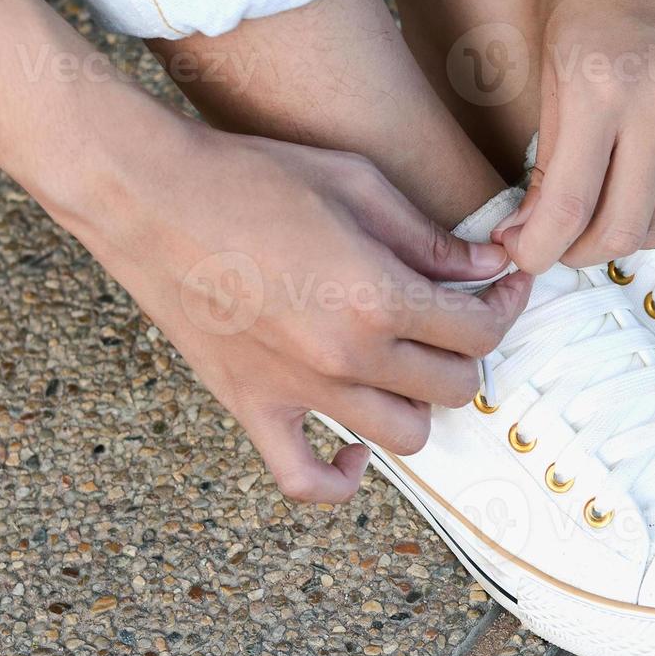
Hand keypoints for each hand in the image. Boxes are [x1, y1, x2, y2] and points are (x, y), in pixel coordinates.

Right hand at [76, 121, 530, 503]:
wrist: (149, 195)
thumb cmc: (252, 176)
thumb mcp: (358, 184)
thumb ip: (430, 236)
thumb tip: (489, 264)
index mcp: (379, 296)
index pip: (480, 330)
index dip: (506, 304)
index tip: (502, 284)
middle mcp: (347, 355)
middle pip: (454, 387)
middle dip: (467, 349)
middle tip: (455, 315)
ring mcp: (299, 390)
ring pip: (404, 436)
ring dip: (419, 403)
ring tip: (409, 364)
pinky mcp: (252, 405)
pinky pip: (304, 479)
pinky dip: (339, 478)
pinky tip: (354, 448)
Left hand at [499, 0, 654, 271]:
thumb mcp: (545, 68)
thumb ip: (545, 158)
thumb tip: (534, 232)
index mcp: (602, 89)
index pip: (570, 208)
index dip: (539, 249)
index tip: (522, 253)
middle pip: (626, 229)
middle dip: (578, 252)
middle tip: (552, 244)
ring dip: (622, 236)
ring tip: (589, 221)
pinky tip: (631, 197)